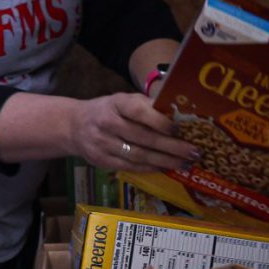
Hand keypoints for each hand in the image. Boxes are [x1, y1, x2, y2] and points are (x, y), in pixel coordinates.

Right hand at [70, 92, 198, 172]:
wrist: (74, 126)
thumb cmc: (109, 110)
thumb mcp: (124, 100)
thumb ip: (147, 106)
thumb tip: (179, 114)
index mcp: (115, 103)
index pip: (137, 111)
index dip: (158, 121)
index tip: (178, 129)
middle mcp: (107, 123)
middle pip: (142, 138)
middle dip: (171, 147)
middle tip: (193, 151)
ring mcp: (102, 144)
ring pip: (138, 156)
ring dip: (165, 161)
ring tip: (185, 163)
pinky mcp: (102, 161)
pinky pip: (131, 167)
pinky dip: (150, 168)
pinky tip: (166, 168)